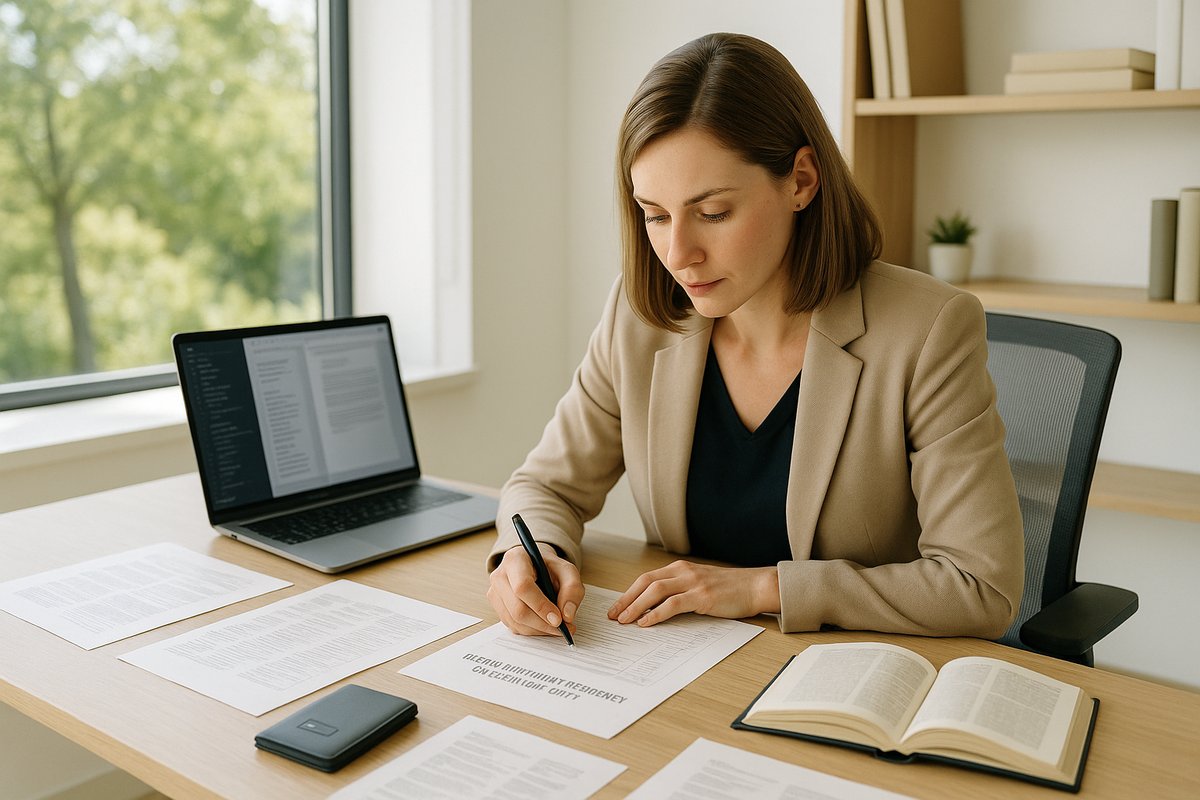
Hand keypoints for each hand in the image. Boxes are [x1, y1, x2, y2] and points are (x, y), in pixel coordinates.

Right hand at [488, 543, 584, 636]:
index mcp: (515, 560)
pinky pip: (513, 626)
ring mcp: (495, 593)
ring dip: (539, 630)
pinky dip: (532, 630)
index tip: (558, 619)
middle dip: (542, 623)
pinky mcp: (497, 607)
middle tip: (563, 628)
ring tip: (558, 627)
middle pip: (517, 609)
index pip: (523, 587)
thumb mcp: (568, 571)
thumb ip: (572, 589)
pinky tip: (545, 624)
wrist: (535, 566)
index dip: (541, 606)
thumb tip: (567, 615)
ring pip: (515, 621)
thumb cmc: (549, 568)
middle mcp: (500, 576)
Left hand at [607, 560, 779, 626]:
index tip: (616, 607)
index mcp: (680, 569)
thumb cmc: (729, 590)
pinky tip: (646, 623)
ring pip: (655, 591)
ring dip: (636, 606)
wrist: (755, 586)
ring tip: (625, 620)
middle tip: (613, 615)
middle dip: (626, 599)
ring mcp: (693, 582)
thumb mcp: (699, 585)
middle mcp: (683, 572)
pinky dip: (656, 613)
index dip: (629, 593)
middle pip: (645, 583)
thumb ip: (680, 591)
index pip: (647, 579)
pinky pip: (672, 604)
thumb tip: (655, 609)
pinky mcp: (702, 596)